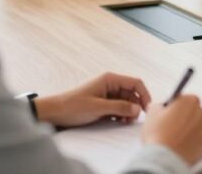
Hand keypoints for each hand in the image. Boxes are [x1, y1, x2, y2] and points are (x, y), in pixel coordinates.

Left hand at [33, 72, 150, 127]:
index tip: (147, 108)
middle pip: (132, 93)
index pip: (135, 83)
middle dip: (135, 106)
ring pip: (126, 102)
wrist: (54, 113)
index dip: (144, 95)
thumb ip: (119, 107)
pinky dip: (121, 115)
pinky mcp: (104, 104)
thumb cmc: (72, 106)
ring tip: (125, 122)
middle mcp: (111, 85)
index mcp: (110, 79)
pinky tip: (119, 122)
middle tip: (133, 119)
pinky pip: (119, 108)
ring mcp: (107, 94)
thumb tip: (137, 109)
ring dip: (128, 111)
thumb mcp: (98, 107)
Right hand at [141, 95, 201, 165]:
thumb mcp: (152, 113)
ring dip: (189, 128)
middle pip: (192, 111)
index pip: (183, 99)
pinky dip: (194, 139)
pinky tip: (182, 143)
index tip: (168, 115)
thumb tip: (159, 107)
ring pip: (197, 124)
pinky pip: (201, 137)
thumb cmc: (158, 134)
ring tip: (176, 137)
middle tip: (171, 126)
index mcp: (190, 100)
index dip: (174, 107)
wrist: (165, 157)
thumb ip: (158, 105)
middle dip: (184, 117)